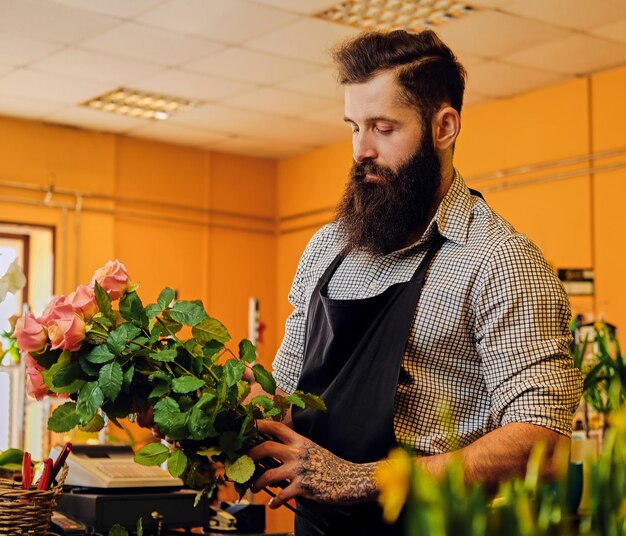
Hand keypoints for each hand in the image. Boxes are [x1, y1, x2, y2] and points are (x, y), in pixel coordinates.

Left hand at [248, 420, 377, 507]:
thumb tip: (275, 452)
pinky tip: (273, 504)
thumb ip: (296, 449)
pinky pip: (282, 494)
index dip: (260, 424)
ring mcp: (300, 469)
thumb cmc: (331, 466)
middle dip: (250, 455)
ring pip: (269, 474)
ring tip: (254, 488)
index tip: (247, 425)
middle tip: (241, 462)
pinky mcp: (304, 487)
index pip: (277, 427)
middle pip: (266, 447)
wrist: (351, 480)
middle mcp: (298, 452)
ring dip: (257, 482)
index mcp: (301, 441)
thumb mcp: (313, 450)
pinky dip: (274, 501)